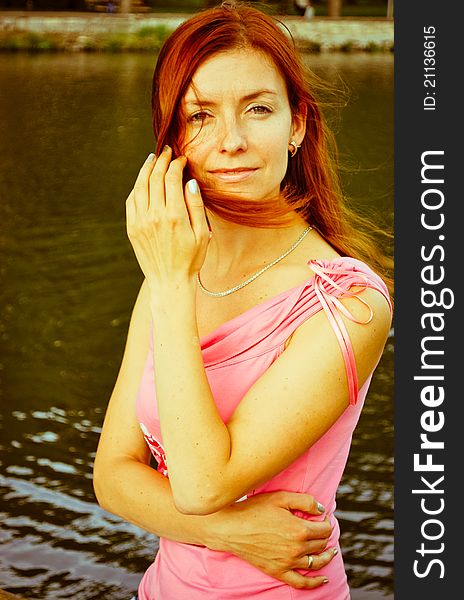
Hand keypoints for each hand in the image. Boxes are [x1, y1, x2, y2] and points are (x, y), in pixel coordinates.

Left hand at [125, 147, 208, 291]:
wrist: (169, 282)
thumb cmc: (191, 259)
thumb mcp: (202, 234)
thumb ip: (196, 206)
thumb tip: (189, 182)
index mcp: (174, 216)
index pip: (171, 179)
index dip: (176, 165)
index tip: (181, 160)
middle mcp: (154, 216)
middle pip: (155, 178)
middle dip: (161, 161)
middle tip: (167, 152)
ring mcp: (140, 222)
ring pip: (140, 186)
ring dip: (146, 169)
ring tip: (152, 159)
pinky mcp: (132, 228)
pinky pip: (131, 200)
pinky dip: (137, 187)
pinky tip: (142, 181)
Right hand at [206, 491, 335, 589]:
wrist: (231, 527)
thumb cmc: (254, 509)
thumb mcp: (280, 497)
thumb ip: (305, 501)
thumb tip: (322, 509)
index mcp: (299, 529)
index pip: (324, 529)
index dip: (327, 522)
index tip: (324, 517)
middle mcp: (297, 549)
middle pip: (321, 544)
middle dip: (325, 535)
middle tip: (323, 528)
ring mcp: (288, 562)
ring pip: (316, 563)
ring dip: (326, 556)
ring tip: (330, 551)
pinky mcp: (278, 571)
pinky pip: (302, 583)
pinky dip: (315, 583)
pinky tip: (323, 579)